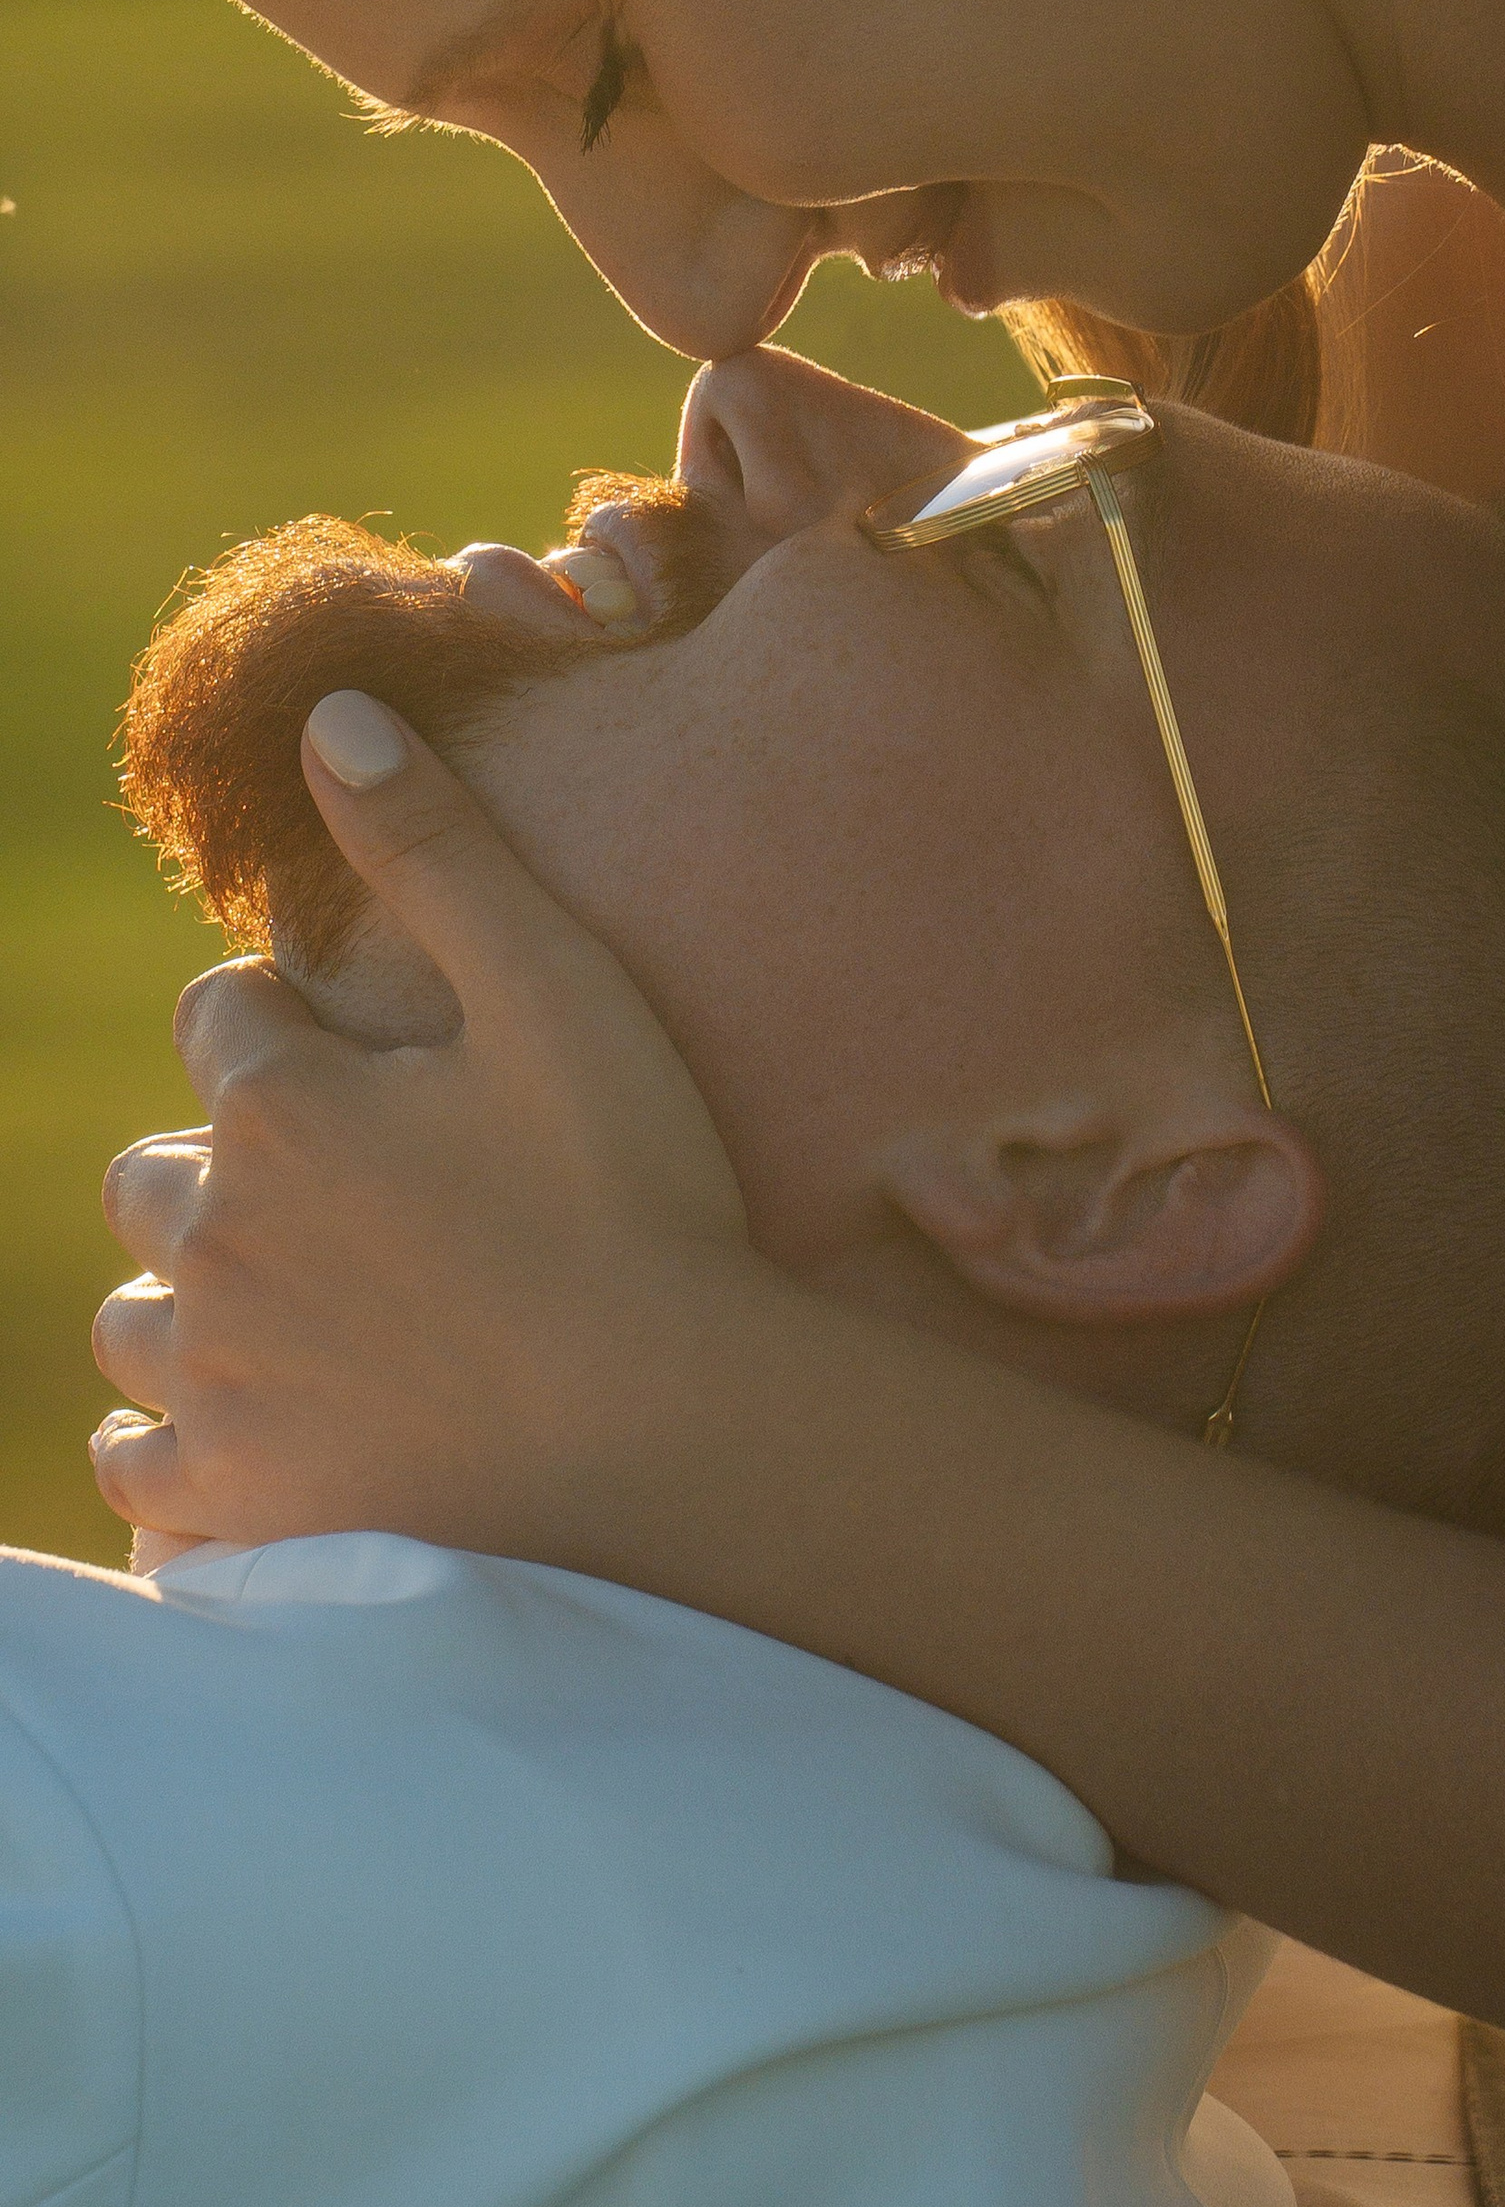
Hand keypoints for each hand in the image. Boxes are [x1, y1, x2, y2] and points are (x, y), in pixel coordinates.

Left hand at [93, 690, 765, 1557]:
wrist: (669, 1434)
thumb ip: (437, 848)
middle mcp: (217, 1236)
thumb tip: (328, 709)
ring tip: (299, 1308)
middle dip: (226, 1164)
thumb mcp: (556, 991)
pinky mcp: (236, 1497)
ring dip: (192, 1299)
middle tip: (349, 1192)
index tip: (374, 1060)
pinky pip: (141, 1465)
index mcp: (284, 1103)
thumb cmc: (634, 1199)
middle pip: (156, 1172)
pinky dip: (178, 1442)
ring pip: (135, 1317)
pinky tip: (259, 1429)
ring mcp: (217, 1377)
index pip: (222, 1016)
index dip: (292, 1024)